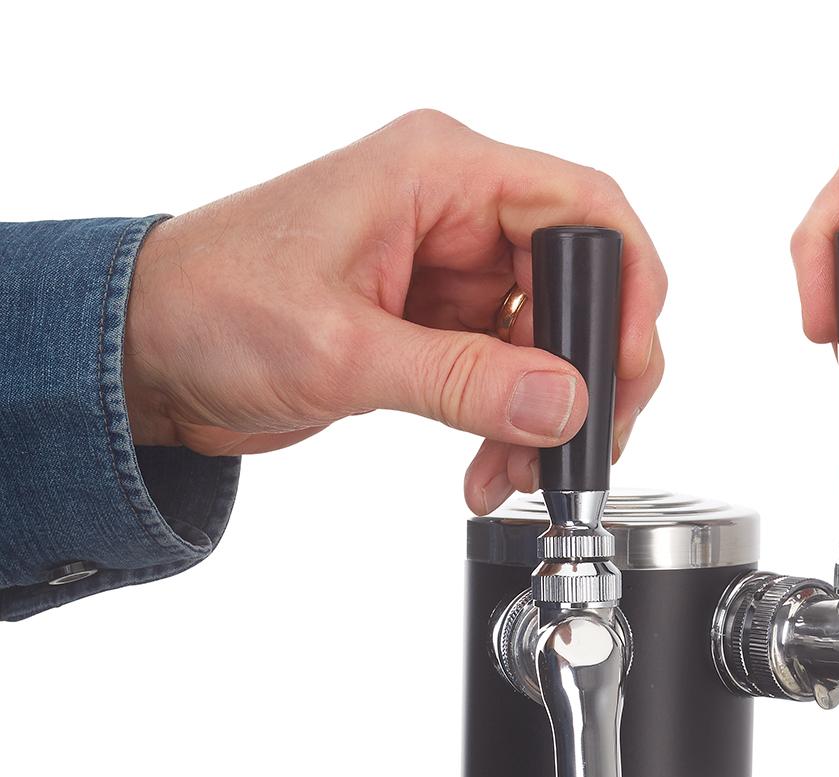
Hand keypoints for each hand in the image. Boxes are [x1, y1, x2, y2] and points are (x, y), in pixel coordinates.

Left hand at [122, 110, 667, 513]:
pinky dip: (510, 428)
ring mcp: (446, 269)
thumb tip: (565, 403)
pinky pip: (507, 375)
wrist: (146, 353)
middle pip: (580, 284)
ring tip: (511, 474)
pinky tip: (485, 467)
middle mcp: (452, 209)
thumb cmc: (212, 307)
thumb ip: (463, 379)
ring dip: (547, 418)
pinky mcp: (432, 324)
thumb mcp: (343, 351)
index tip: (624, 372)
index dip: (625, 290)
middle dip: (587, 376)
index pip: (584, 210)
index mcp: (438, 171)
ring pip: (550, 343)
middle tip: (578, 445)